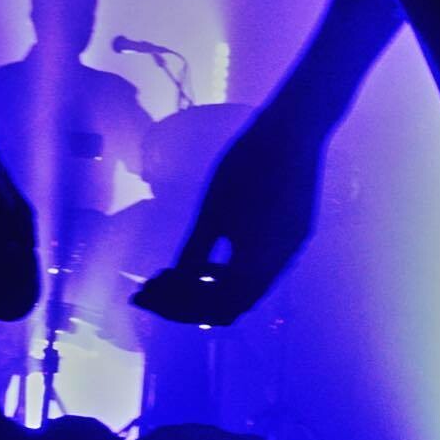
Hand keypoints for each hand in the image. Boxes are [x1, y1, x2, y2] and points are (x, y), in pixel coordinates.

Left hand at [131, 100, 321, 325]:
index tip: (146, 296)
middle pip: (230, 304)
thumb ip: (195, 248)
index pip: (216, 309)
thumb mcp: (213, 210)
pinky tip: (205, 261)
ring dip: (206, 287)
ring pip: (244, 289)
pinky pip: (258, 270)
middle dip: (186, 301)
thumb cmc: (247, 166)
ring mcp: (289, 251)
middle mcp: (279, 267)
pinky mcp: (293, 235)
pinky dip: (228, 272)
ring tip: (171, 275)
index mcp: (259, 264)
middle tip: (150, 290)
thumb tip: (176, 277)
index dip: (178, 308)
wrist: (292, 130)